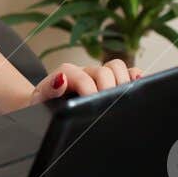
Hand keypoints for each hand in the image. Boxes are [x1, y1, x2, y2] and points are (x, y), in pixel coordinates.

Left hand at [25, 59, 142, 105]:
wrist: (46, 109)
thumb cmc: (43, 107)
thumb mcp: (39, 102)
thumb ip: (47, 91)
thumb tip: (61, 79)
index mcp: (67, 75)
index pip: (83, 76)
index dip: (90, 89)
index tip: (91, 104)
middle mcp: (85, 72)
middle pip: (105, 70)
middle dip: (108, 87)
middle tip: (107, 105)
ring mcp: (99, 76)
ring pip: (118, 67)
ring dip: (124, 80)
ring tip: (123, 97)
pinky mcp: (112, 82)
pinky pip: (129, 72)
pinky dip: (137, 77)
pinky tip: (139, 87)